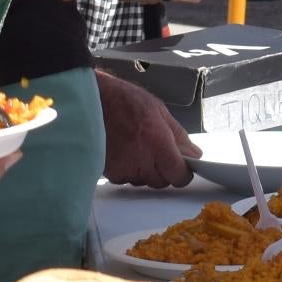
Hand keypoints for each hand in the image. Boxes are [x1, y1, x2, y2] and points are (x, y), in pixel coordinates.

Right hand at [98, 71, 198, 187]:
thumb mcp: (158, 110)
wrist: (88, 102)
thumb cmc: (121, 100)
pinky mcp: (110, 174)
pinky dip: (128, 169)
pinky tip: (123, 149)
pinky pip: (126, 178)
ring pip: (144, 181)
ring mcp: (124, 170)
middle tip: (154, 148)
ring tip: (135, 144)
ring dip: (144, 169)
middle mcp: (142, 162)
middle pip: (162, 181)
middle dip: (163, 169)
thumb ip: (178, 136)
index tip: (181, 165)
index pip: (179, 176)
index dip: (182, 172)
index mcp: (158, 144)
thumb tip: (193, 154)